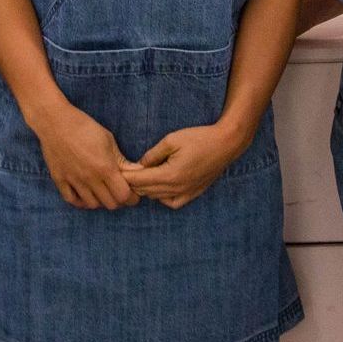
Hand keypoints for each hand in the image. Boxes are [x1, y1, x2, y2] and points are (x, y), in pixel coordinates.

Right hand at [31, 104, 138, 209]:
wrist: (56, 121)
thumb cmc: (85, 127)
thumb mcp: (108, 140)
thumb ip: (122, 160)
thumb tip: (138, 171)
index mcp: (105, 168)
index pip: (124, 195)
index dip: (132, 197)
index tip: (133, 193)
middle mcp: (90, 178)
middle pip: (110, 204)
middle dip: (118, 200)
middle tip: (118, 191)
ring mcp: (74, 181)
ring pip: (92, 205)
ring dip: (100, 201)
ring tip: (102, 191)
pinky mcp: (60, 180)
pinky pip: (72, 200)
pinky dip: (81, 201)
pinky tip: (85, 194)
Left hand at [121, 122, 249, 209]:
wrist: (225, 144)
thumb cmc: (199, 138)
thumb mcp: (172, 140)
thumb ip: (153, 154)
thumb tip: (140, 164)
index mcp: (170, 174)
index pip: (140, 180)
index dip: (126, 176)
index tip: (116, 171)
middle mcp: (177, 188)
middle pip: (146, 191)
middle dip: (133, 183)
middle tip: (122, 175)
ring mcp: (186, 193)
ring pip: (157, 198)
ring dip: (146, 189)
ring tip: (138, 179)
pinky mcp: (193, 193)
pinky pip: (172, 203)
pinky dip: (162, 198)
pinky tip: (160, 188)